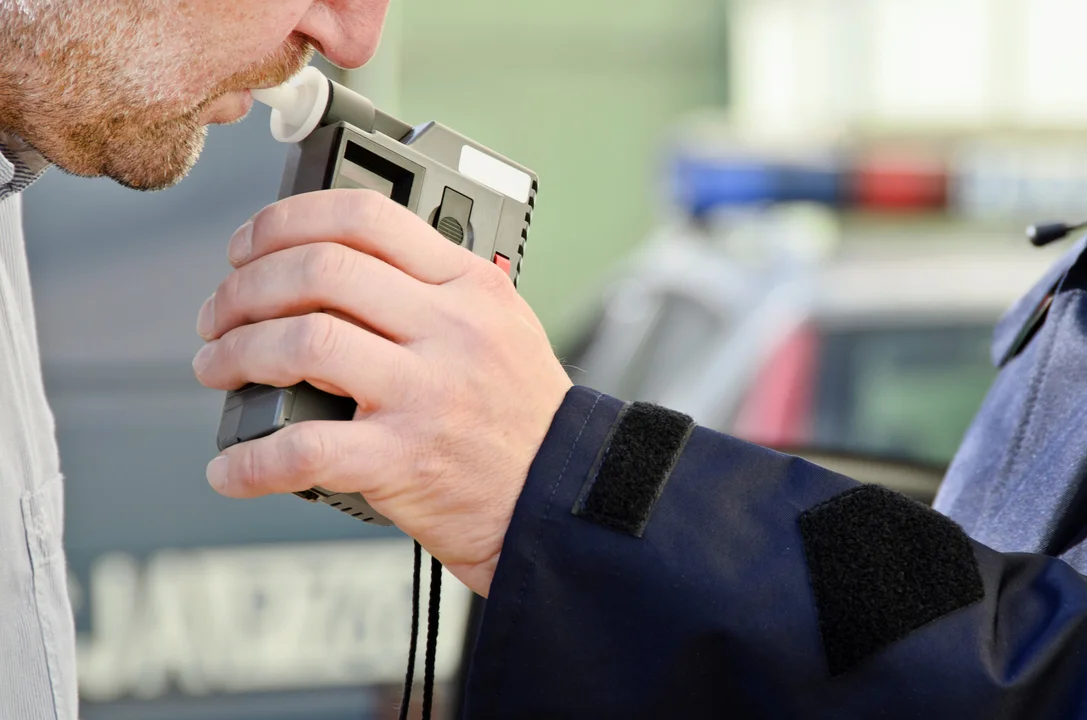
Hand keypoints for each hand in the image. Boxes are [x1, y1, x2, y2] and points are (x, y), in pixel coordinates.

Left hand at [192, 189, 572, 596]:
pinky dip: (251, 460)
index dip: (288, 221)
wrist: (559, 495)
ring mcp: (426, 393)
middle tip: (221, 313)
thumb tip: (331, 267)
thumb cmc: (523, 414)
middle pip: (320, 271)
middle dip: (245, 287)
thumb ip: (432, 288)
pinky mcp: (404, 460)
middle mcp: (449, 330)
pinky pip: (305, 449)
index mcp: (469, 286)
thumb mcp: (499, 324)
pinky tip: (232, 468)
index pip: (366, 219)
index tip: (250, 245)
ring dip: (237, 353)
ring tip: (219, 367)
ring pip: (303, 344)